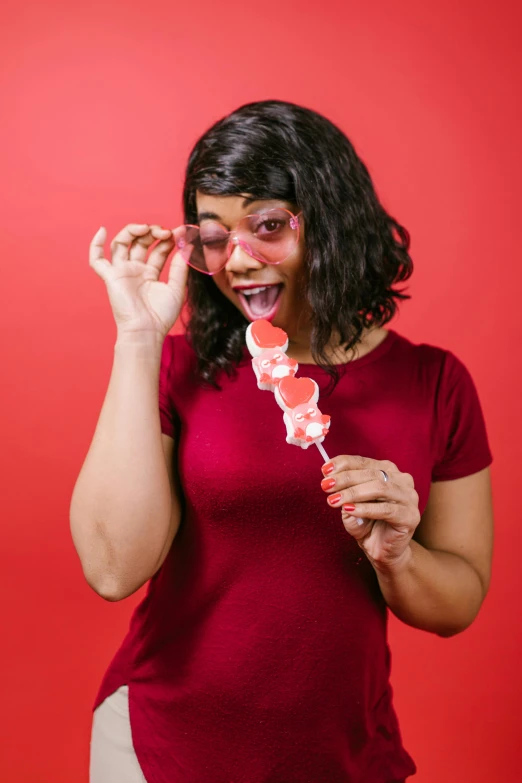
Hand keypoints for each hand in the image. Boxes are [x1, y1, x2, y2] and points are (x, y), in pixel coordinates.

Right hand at [89, 223, 188, 338]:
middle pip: (140, 243)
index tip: (179, 233)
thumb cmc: (161, 315)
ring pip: (121, 244)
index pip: (158, 249)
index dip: (168, 239)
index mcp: (150, 273)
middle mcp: (135, 270)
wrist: (146, 330)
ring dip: (132, 231)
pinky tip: (103, 231)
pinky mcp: (110, 277)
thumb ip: (180, 268)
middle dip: (153, 233)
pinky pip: (97, 259)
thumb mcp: (177, 288)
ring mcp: (122, 272)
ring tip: (146, 228)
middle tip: (165, 232)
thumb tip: (187, 246)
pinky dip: (96, 244)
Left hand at [320, 455, 420, 571]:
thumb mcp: (350, 502)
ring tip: (334, 500)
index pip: (364, 462)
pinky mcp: (410, 516)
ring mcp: (409, 498)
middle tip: (326, 486)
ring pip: (379, 488)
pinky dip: (365, 508)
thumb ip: (343, 489)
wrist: (381, 550)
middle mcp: (402, 480)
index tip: (325, 469)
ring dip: (353, 493)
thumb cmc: (366, 523)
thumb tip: (329, 476)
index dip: (343, 464)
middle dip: (345, 479)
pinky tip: (349, 509)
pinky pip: (386, 509)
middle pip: (371, 473)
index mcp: (388, 471)